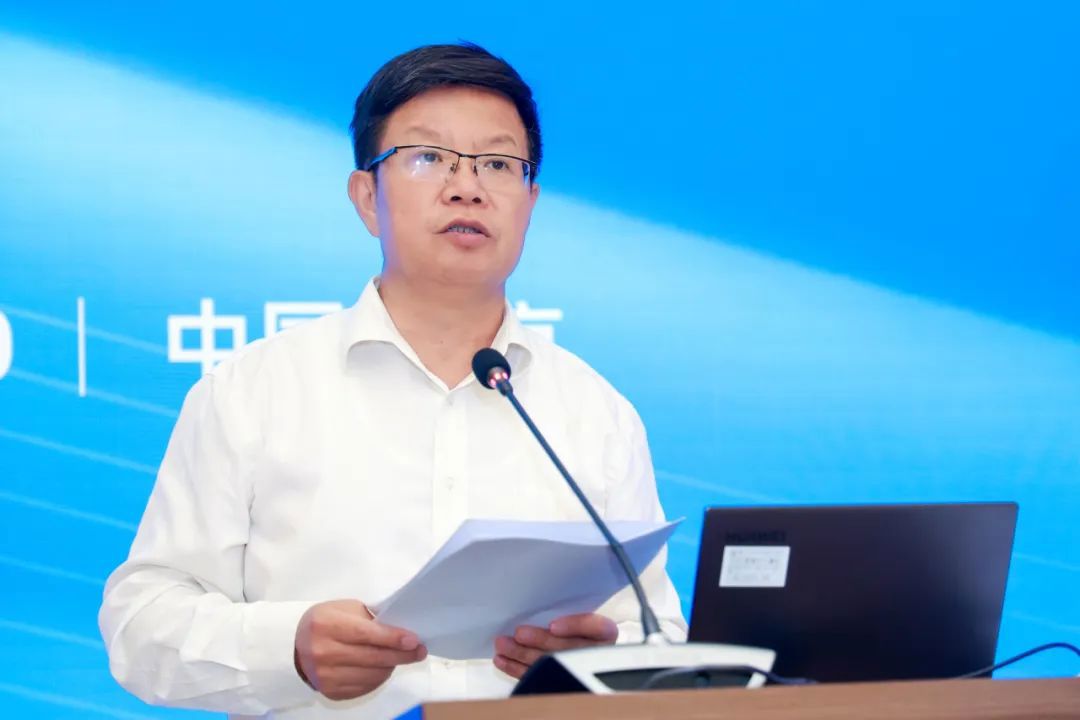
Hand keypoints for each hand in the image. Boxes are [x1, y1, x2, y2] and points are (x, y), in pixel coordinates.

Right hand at [294, 599, 426, 700]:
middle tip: (419, 651)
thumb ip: (369, 618)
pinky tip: (382, 667)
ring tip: (399, 656)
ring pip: (372, 675)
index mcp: (326, 625)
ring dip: (391, 666)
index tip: (413, 640)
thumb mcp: (343, 609)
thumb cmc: (326, 621)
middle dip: (401, 654)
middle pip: (372, 657)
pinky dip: (378, 677)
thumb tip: (401, 631)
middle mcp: (323, 652)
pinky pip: (365, 687)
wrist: (295, 646)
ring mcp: (325, 676)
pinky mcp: (330, 692)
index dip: (392, 638)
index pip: (366, 634)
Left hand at [493, 613, 617, 678]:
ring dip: (522, 655)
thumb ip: (567, 611)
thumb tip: (544, 609)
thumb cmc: (572, 624)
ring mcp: (577, 670)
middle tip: (519, 634)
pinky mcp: (557, 681)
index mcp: (605, 633)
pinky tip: (503, 660)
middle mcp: (595, 653)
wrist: (570, 649)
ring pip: (550, 664)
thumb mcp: (576, 609)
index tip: (553, 625)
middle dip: (541, 641)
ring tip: (502, 645)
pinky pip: (537, 677)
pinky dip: (516, 669)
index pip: (598, 628)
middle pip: (569, 648)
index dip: (575, 627)